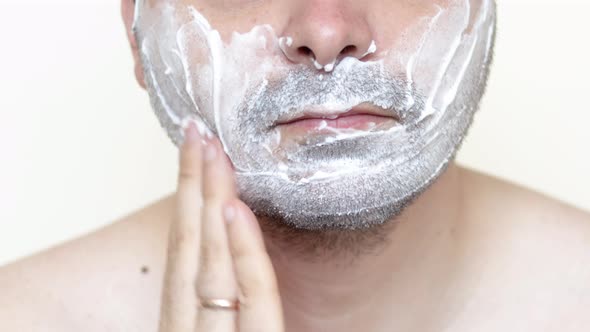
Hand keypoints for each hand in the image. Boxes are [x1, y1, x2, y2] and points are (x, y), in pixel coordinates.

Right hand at [158, 120, 284, 331]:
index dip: (184, 199)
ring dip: (210, 202)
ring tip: (212, 152)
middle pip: (188, 246)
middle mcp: (188, 327)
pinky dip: (241, 251)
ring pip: (211, 262)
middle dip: (192, 184)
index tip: (192, 153)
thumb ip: (221, 302)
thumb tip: (227, 237)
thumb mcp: (214, 331)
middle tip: (197, 133)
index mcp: (184, 321)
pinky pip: (252, 296)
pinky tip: (232, 209)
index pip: (182, 252)